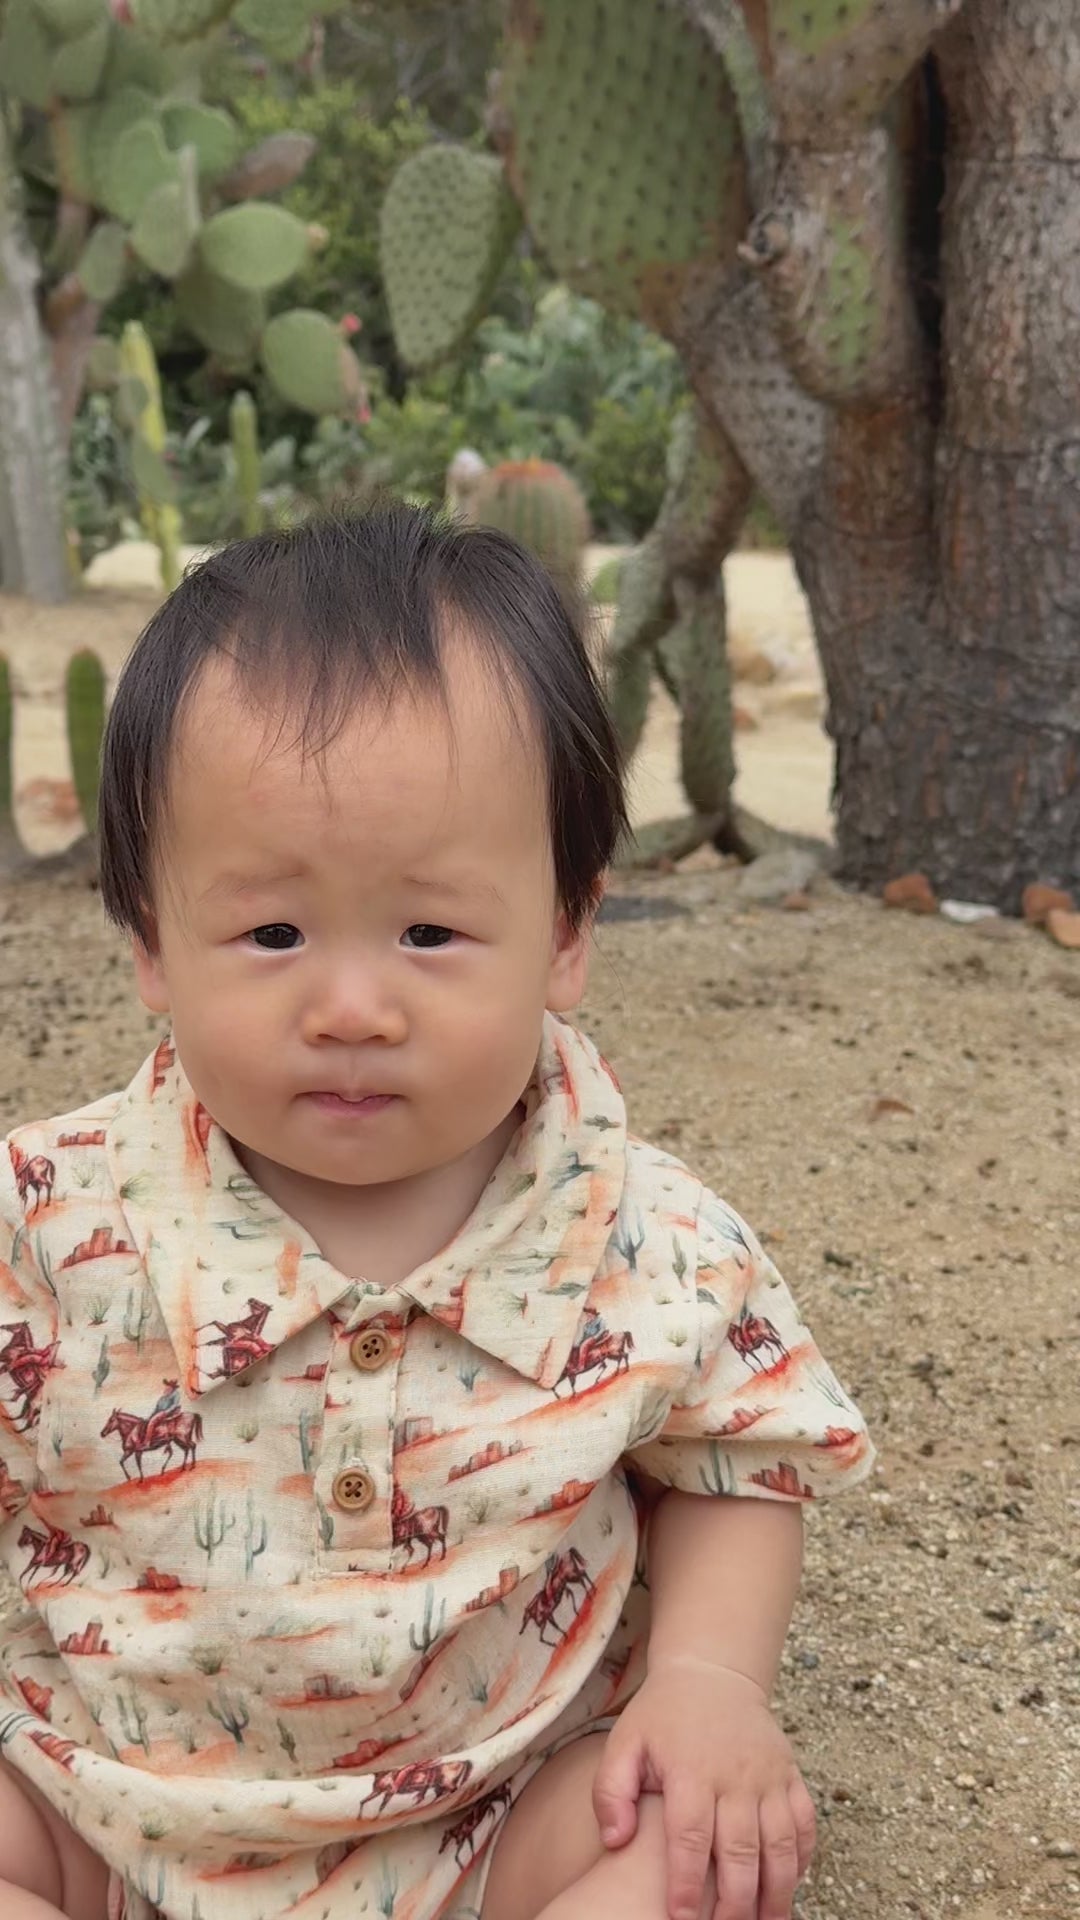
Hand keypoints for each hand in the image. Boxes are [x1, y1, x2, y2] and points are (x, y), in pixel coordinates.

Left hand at [591, 1657, 815, 1919]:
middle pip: (741, 1851)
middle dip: (735, 1904)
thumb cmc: (662, 1716)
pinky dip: (802, 1859)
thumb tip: (616, 1841)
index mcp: (691, 1770)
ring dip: (776, 1892)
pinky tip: (789, 1886)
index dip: (688, 1884)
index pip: (691, 1838)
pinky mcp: (790, 1775)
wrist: (712, 1672)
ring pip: (781, 1845)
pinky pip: (805, 1823)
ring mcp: (768, 1776)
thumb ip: (611, 1792)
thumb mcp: (624, 1743)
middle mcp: (735, 1775)